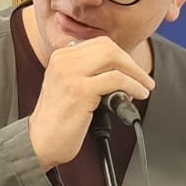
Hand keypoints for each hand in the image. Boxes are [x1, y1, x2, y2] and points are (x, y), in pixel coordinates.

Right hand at [28, 37, 153, 168]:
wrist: (40, 142)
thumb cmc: (56, 119)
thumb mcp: (67, 85)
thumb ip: (86, 72)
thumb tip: (119, 70)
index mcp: (61, 56)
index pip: (99, 43)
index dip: (121, 55)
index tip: (131, 68)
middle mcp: (64, 60)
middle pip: (108, 47)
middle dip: (131, 62)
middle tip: (142, 78)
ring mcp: (71, 74)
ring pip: (114, 58)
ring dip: (136, 74)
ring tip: (144, 87)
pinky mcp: (81, 90)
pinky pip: (116, 80)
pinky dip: (133, 86)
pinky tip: (137, 95)